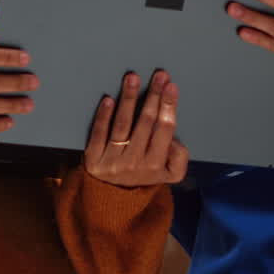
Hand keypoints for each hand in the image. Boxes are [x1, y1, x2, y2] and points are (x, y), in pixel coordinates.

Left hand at [83, 70, 188, 186]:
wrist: (114, 198)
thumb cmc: (145, 174)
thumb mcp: (170, 174)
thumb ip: (180, 157)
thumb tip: (174, 138)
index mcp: (156, 164)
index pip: (164, 130)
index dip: (168, 106)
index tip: (171, 86)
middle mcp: (134, 162)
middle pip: (145, 123)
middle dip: (154, 96)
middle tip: (159, 75)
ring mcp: (112, 160)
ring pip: (122, 125)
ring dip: (128, 98)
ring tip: (132, 78)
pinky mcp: (93, 158)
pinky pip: (99, 134)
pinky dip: (103, 116)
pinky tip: (108, 99)